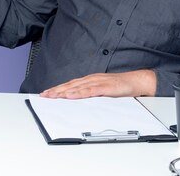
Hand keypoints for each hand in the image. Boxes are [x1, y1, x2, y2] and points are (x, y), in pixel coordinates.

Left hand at [40, 70, 156, 98]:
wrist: (135, 81)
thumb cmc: (119, 87)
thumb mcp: (102, 92)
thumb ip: (90, 95)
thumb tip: (77, 101)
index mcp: (89, 80)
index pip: (70, 85)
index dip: (57, 89)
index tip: (46, 93)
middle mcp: (91, 79)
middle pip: (70, 85)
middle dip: (56, 91)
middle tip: (44, 96)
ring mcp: (97, 82)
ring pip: (77, 87)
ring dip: (63, 91)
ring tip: (52, 96)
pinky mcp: (104, 87)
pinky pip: (89, 91)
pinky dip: (79, 93)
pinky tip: (70, 96)